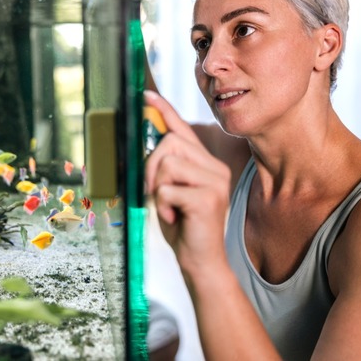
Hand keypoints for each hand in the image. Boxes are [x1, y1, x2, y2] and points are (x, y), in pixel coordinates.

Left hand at [144, 90, 231, 273]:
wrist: (202, 262)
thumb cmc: (184, 227)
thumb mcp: (172, 192)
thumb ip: (165, 170)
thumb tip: (145, 146)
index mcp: (207, 165)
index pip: (184, 130)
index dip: (164, 112)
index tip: (147, 97)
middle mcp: (215, 168)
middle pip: (170, 143)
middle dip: (151, 166)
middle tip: (153, 192)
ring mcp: (215, 182)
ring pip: (167, 164)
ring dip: (157, 188)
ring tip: (170, 207)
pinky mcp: (208, 198)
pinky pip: (168, 189)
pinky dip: (163, 206)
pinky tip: (176, 218)